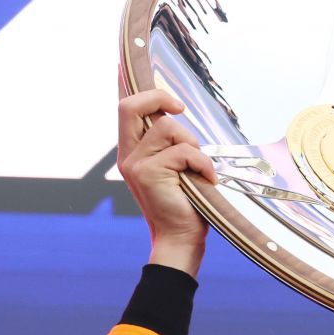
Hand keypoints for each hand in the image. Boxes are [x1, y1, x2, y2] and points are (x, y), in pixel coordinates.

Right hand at [117, 89, 216, 275]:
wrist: (180, 239)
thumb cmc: (184, 205)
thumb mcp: (174, 169)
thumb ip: (169, 144)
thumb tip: (177, 114)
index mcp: (132, 153)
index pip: (126, 110)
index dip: (147, 95)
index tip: (173, 104)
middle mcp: (128, 157)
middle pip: (131, 107)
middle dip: (159, 98)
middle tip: (181, 109)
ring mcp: (136, 164)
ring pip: (167, 127)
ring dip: (191, 144)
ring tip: (197, 168)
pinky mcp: (149, 173)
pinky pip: (184, 151)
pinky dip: (202, 164)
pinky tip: (206, 180)